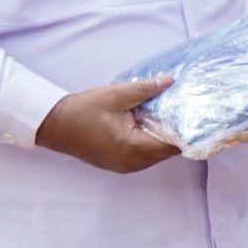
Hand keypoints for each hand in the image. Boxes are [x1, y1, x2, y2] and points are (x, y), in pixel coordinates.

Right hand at [34, 76, 179, 172]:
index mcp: (131, 147)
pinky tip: (149, 127)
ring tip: (167, 119)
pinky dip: (150, 144)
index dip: (186, 133)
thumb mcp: (115, 95)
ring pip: (157, 156)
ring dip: (163, 140)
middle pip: (167, 152)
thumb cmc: (81, 110)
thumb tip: (170, 81)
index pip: (172, 146)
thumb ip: (145, 89)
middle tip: (183, 114)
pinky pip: (144, 157)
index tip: (194, 118)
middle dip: (176, 135)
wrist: (52, 124)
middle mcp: (131, 162)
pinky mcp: (119, 165)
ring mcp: (125, 167)